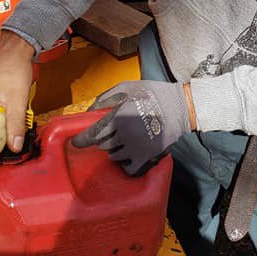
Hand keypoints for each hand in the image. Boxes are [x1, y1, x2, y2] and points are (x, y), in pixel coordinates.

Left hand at [71, 80, 191, 175]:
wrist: (180, 107)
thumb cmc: (152, 94)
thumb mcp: (126, 87)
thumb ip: (105, 98)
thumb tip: (90, 111)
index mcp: (118, 117)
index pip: (93, 134)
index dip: (81, 140)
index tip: (76, 142)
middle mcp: (124, 135)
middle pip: (102, 145)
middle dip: (101, 140)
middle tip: (108, 133)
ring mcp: (135, 148)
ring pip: (114, 156)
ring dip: (113, 150)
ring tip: (120, 141)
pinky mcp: (147, 156)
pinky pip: (128, 168)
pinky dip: (125, 164)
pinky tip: (128, 155)